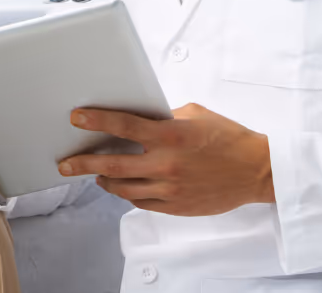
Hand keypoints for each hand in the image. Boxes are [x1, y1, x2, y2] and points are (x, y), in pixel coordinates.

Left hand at [56, 102, 273, 215]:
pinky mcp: (176, 206)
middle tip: (65, 163)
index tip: (77, 118)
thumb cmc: (227, 137)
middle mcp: (166, 163)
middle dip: (83, 163)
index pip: (124, 126)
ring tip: (93, 174)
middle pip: (113, 165)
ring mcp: (170, 188)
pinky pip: (141, 202)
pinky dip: (127, 194)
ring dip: (103, 180)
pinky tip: (120, 187)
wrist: (256, 170)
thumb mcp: (194, 114)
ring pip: (123, 188)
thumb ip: (163, 117)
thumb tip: (138, 117)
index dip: (97, 121)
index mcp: (170, 135)